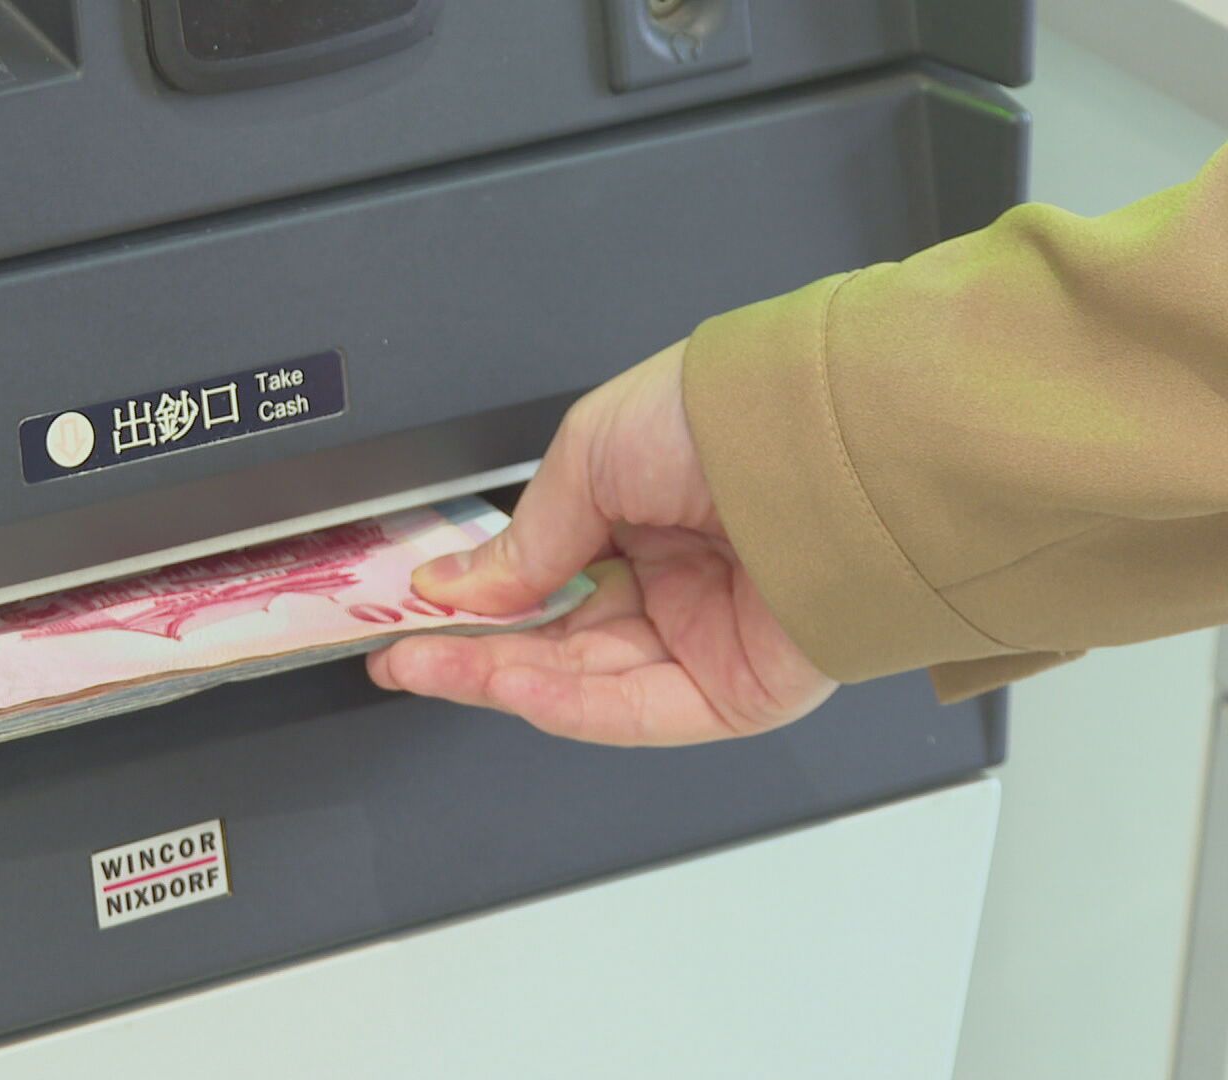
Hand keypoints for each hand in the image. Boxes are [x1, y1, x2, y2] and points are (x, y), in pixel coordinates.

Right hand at [367, 340, 835, 745]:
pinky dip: (566, 705)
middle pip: (559, 636)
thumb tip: (458, 588)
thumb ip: (523, 538)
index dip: (479, 596)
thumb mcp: (588, 453)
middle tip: (404, 650)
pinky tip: (507, 686)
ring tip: (427, 666)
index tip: (417, 604)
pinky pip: (638, 712)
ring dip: (500, 677)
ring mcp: (708, 636)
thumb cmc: (726, 417)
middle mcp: (682, 577)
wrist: (824, 442)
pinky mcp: (740, 690)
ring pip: (586, 679)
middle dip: (474, 647)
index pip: (550, 574)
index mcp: (652, 511)